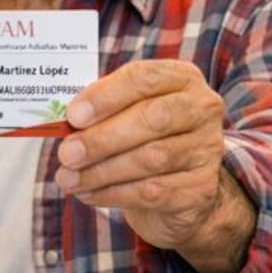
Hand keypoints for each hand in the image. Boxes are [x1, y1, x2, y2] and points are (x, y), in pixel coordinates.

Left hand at [56, 59, 254, 272]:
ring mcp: (207, 149)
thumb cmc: (140, 137)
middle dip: (102, 138)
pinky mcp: (201, 188)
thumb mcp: (122, 112)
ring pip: (151, 159)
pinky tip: (88, 193)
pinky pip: (153, 192)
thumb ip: (99, 110)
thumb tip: (64, 122)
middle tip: (66, 153)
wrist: (177, 188)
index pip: (143, 78)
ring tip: (68, 178)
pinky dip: (113, 194)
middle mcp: (201, 108)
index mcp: (180, 78)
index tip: (73, 116)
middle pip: (152, 119)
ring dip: (101, 171)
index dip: (106, 97)